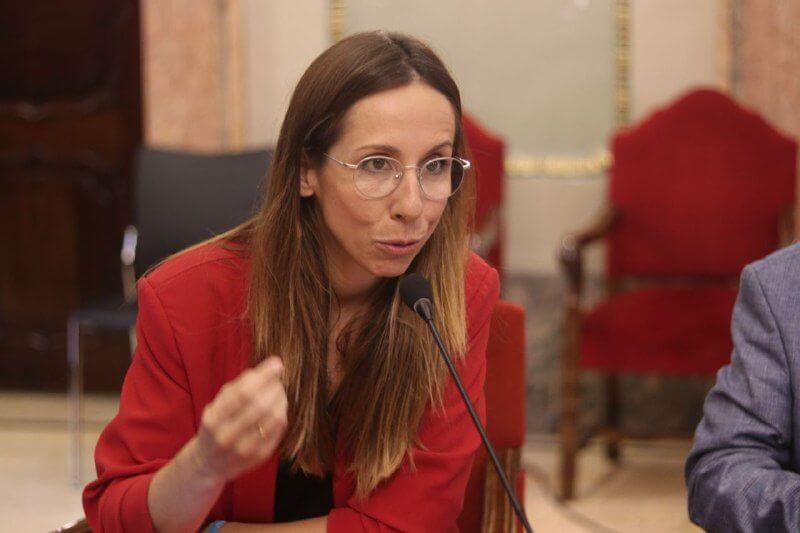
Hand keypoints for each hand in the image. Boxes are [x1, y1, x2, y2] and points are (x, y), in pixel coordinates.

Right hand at [188, 356, 287, 482]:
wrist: (208, 464)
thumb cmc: (216, 426)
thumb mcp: (216, 405)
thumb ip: (237, 387)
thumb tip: (266, 370)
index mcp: (214, 419)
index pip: (242, 393)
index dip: (263, 376)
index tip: (277, 363)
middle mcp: (227, 436)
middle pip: (260, 405)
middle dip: (274, 387)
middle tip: (278, 380)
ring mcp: (245, 449)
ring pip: (274, 418)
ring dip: (281, 399)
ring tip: (279, 393)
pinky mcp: (260, 457)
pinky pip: (279, 431)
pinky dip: (282, 414)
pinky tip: (278, 408)